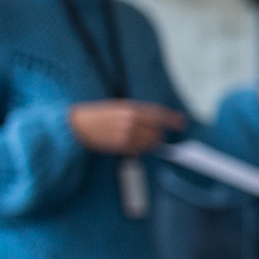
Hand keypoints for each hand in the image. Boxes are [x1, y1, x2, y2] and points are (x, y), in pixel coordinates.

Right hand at [68, 99, 185, 154]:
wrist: (76, 125)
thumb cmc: (96, 116)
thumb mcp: (117, 107)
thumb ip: (136, 114)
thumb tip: (155, 124)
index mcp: (131, 107)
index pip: (158, 113)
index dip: (172, 119)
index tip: (182, 123)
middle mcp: (131, 119)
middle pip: (157, 131)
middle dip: (158, 135)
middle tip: (153, 137)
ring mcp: (126, 133)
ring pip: (149, 143)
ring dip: (149, 144)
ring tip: (138, 141)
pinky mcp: (120, 145)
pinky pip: (137, 150)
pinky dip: (137, 150)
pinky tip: (129, 146)